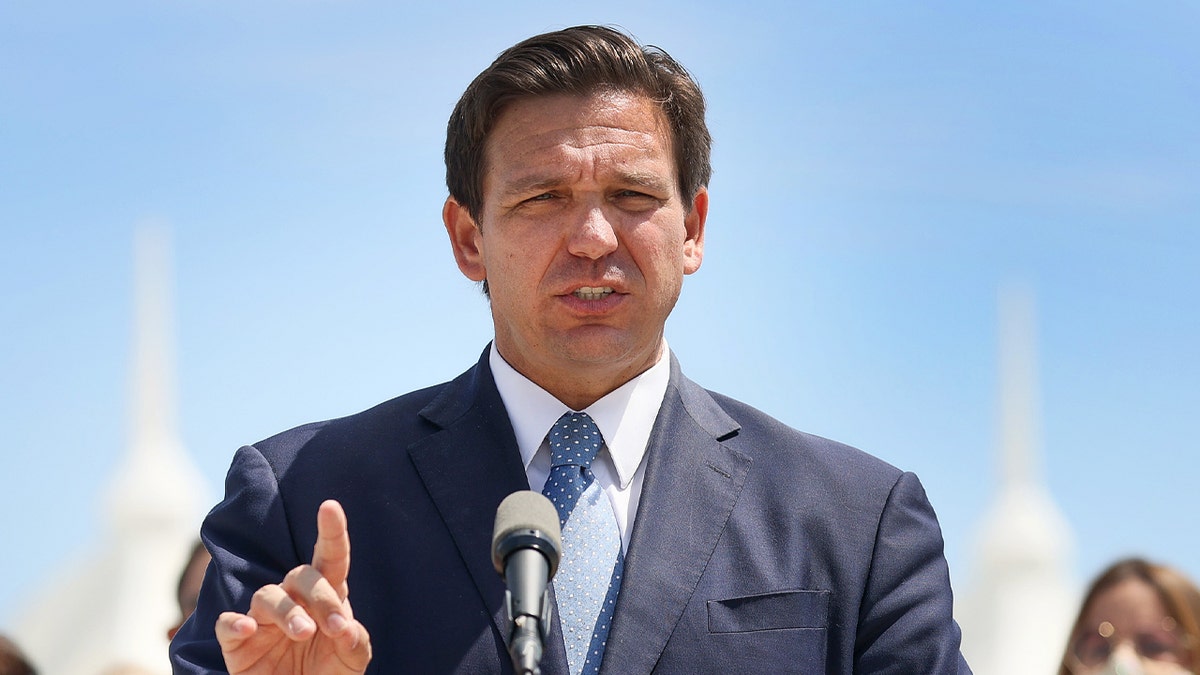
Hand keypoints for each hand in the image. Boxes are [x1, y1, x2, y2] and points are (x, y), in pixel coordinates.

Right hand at [216, 500, 371, 673]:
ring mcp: (262, 618)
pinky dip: (235, 623)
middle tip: (336, 627)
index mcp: (324, 596)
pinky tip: (248, 629)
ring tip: (304, 633)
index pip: (329, 558)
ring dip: (287, 612)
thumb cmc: (327, 673)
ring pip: (266, 595)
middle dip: (321, 597)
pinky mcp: (237, 641)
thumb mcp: (351, 660)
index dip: (330, 531)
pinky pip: (227, 623)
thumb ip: (355, 641)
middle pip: (300, 576)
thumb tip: (345, 629)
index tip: (330, 506)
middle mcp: (292, 599)